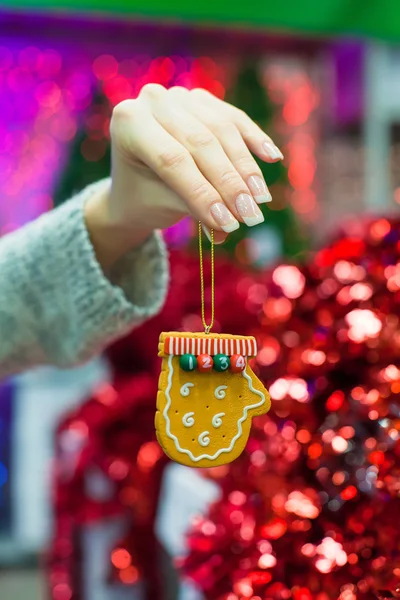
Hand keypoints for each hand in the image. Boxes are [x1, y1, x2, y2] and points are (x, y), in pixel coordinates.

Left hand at [85, 85, 282, 267]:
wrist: (140, 181)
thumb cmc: (147, 195)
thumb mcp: (163, 203)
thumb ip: (194, 207)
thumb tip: (229, 225)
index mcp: (128, 123)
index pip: (173, 160)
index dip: (204, 193)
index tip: (229, 224)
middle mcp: (152, 100)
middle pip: (201, 143)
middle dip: (230, 184)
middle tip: (251, 216)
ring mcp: (179, 96)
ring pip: (222, 131)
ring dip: (245, 168)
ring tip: (261, 200)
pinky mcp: (203, 100)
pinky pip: (234, 120)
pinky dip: (253, 140)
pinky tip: (273, 158)